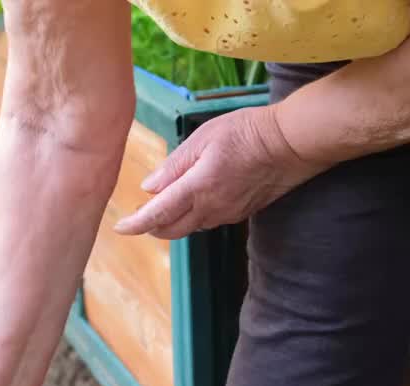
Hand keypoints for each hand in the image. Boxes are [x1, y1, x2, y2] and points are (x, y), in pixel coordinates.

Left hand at [112, 104, 325, 238]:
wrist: (290, 144)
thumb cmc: (247, 132)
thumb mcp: (203, 138)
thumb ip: (174, 165)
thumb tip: (150, 187)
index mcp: (197, 188)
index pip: (158, 215)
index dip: (136, 224)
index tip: (120, 228)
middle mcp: (211, 208)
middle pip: (171, 230)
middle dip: (151, 226)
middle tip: (139, 215)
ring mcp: (227, 214)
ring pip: (190, 228)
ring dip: (172, 222)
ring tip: (163, 206)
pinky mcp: (241, 214)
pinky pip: (208, 222)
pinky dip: (193, 217)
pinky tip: (193, 202)